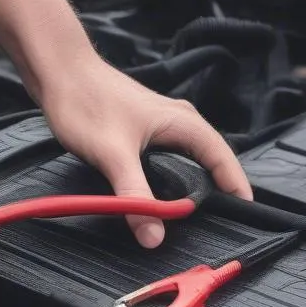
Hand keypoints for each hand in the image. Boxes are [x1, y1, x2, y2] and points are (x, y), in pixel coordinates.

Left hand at [40, 56, 252, 247]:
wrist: (59, 70)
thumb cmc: (86, 100)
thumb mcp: (114, 156)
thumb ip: (136, 197)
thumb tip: (154, 235)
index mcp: (184, 123)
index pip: (224, 160)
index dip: (237, 189)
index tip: (246, 215)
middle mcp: (180, 121)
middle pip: (213, 161)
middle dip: (220, 190)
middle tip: (225, 221)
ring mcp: (163, 124)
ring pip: (192, 158)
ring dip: (198, 183)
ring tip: (201, 212)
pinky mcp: (145, 129)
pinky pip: (173, 157)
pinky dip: (176, 177)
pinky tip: (165, 192)